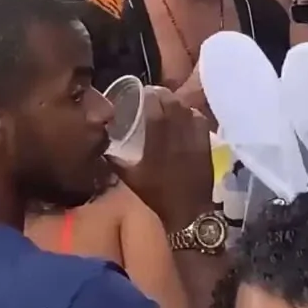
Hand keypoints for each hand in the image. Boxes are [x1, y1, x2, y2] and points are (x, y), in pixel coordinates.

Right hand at [113, 85, 216, 233]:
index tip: (143, 91)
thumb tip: (101, 147)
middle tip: (155, 94)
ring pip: (189, 111)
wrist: (188, 216)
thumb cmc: (156, 199)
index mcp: (157, 147)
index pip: (156, 112)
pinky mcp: (207, 148)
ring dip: (178, 103)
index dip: (151, 97)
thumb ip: (114, 162)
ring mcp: (195, 143)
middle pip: (174, 106)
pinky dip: (192, 114)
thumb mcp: (131, 181)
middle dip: (164, 95)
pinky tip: (185, 116)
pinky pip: (201, 121)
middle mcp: (178, 141)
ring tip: (169, 103)